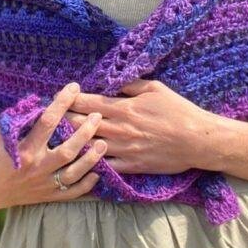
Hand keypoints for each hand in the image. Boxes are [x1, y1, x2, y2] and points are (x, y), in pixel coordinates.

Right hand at [0, 82, 107, 209]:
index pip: (47, 122)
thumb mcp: (3, 132)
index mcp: (24, 149)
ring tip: (104, 143)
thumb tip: (43, 100)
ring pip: (73, 173)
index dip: (61, 103)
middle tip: (97, 117)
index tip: (74, 88)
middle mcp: (36, 167)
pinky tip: (98, 172)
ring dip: (91, 159)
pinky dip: (87, 184)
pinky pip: (72, 192)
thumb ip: (23, 118)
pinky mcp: (49, 196)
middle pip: (67, 150)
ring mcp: (44, 183)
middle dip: (85, 133)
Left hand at [65, 78, 208, 174]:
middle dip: (65, 118)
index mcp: (125, 107)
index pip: (89, 102)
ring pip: (89, 145)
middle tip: (50, 116)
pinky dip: (90, 163)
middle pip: (83, 123)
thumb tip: (112, 82)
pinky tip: (78, 161)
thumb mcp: (155, 88)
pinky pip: (105, 166)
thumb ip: (130, 84)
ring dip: (72, 141)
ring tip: (56, 138)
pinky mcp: (131, 166)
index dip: (71, 99)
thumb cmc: (177, 110)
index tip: (60, 96)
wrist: (196, 140)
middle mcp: (120, 128)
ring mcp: (124, 149)